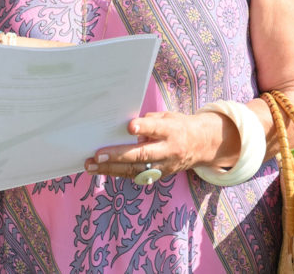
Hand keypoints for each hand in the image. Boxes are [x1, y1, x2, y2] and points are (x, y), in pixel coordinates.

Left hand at [83, 111, 223, 180]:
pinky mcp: (159, 175)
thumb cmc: (178, 126)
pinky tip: (101, 170)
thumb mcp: (168, 117)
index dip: (144, 127)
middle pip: (142, 155)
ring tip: (91, 166)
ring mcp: (164, 166)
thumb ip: (150, 121)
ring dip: (111, 169)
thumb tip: (127, 128)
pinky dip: (118, 173)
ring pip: (136, 170)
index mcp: (172, 131)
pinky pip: (136, 176)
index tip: (130, 127)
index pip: (157, 129)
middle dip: (118, 156)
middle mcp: (169, 151)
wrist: (202, 145)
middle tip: (97, 155)